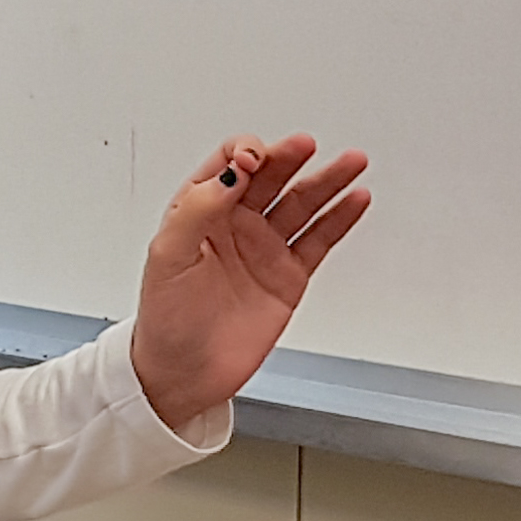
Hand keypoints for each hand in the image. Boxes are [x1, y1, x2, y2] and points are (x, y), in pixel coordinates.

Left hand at [128, 135, 369, 430]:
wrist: (183, 374)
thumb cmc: (165, 319)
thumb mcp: (167, 256)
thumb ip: (197, 209)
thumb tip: (230, 175)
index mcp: (200, 211)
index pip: (228, 164)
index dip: (243, 155)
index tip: (251, 161)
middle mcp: (235, 224)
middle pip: (271, 177)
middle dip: (290, 157)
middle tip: (305, 146)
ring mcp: (265, 249)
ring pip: (302, 204)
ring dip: (327, 181)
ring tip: (352, 162)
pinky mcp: (288, 276)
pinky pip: (318, 240)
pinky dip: (339, 219)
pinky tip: (355, 200)